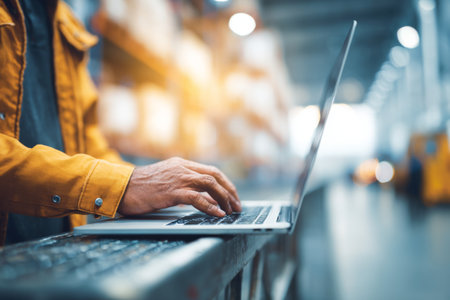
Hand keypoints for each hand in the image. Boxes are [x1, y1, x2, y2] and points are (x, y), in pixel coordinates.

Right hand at [118, 157, 240, 216]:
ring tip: (230, 210)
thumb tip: (197, 197)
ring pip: (210, 184)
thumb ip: (180, 183)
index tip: (231, 195)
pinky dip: (211, 206)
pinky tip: (218, 214)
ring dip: (224, 198)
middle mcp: (182, 168)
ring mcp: (178, 178)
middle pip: (215, 175)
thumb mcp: (164, 179)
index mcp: (181, 164)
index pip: (210, 170)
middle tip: (237, 204)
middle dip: (229, 191)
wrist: (121, 187)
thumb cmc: (139, 187)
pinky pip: (198, 198)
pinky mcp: (172, 191)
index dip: (225, 183)